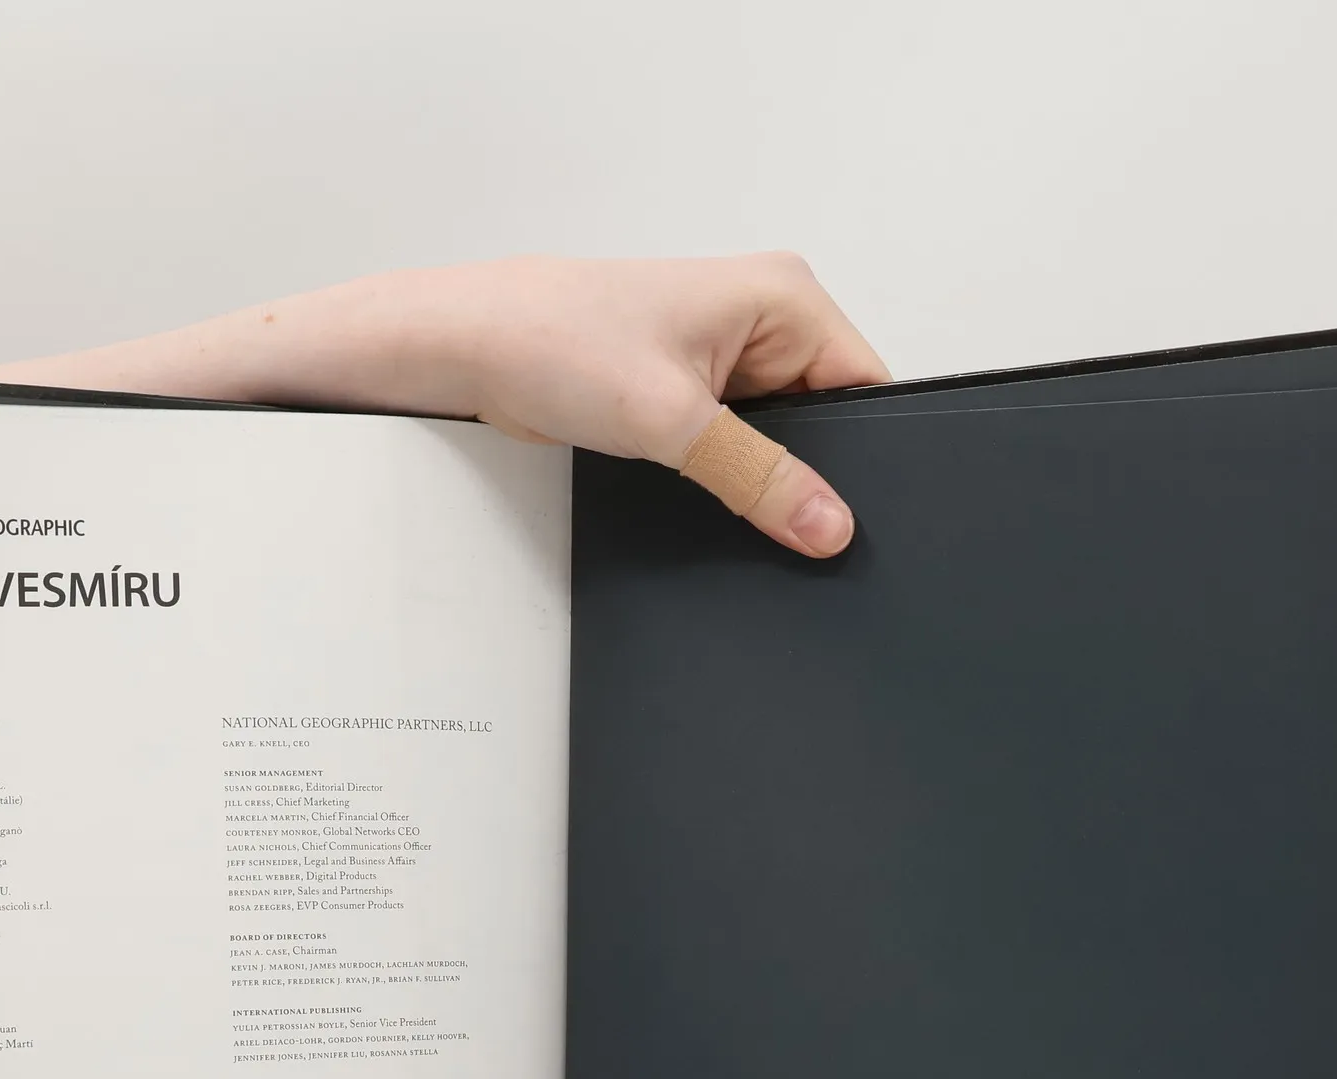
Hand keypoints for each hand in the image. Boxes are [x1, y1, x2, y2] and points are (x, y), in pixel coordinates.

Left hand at [443, 254, 890, 556]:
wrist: (470, 349)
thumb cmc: (553, 340)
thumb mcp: (672, 421)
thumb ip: (759, 479)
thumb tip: (828, 524)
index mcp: (783, 296)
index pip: (866, 384)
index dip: (863, 454)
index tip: (847, 514)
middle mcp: (761, 318)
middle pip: (827, 418)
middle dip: (806, 471)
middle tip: (771, 507)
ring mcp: (724, 357)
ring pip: (779, 439)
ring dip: (756, 474)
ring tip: (721, 488)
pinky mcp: (688, 391)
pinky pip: (735, 446)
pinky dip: (723, 475)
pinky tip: (700, 489)